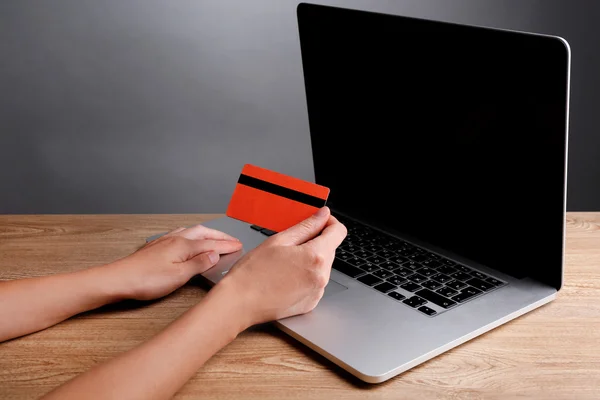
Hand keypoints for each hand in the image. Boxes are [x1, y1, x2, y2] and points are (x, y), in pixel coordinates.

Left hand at [107, 224, 242, 300]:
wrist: (118, 279)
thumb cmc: (146, 280)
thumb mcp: (179, 276)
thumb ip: (199, 264)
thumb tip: (215, 255)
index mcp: (184, 245)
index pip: (212, 244)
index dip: (227, 245)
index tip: (239, 246)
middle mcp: (175, 239)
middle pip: (203, 233)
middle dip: (219, 236)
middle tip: (232, 239)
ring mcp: (165, 241)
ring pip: (191, 232)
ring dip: (206, 234)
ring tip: (214, 237)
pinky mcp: (156, 246)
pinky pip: (180, 234)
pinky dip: (192, 235)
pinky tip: (188, 240)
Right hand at [218, 206, 346, 327]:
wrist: (239, 303)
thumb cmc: (253, 273)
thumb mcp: (278, 240)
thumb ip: (306, 226)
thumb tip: (323, 215)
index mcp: (315, 257)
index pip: (338, 232)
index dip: (329, 222)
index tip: (319, 221)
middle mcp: (321, 276)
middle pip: (330, 249)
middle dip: (316, 241)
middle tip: (291, 243)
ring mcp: (317, 292)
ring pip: (323, 266)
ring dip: (311, 259)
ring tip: (285, 262)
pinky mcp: (311, 303)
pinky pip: (316, 282)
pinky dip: (306, 276)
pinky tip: (287, 276)